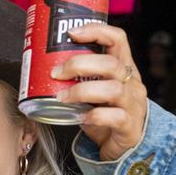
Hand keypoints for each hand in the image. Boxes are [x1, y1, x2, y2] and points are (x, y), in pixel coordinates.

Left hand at [52, 23, 148, 161]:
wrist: (126, 144)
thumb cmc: (106, 112)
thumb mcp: (95, 89)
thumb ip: (78, 77)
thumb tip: (42, 66)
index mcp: (123, 68)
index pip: (117, 39)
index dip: (96, 30)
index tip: (71, 32)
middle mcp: (131, 83)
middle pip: (111, 64)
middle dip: (79, 64)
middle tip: (56, 73)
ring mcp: (133, 104)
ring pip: (113, 89)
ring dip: (81, 91)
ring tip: (62, 97)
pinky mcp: (129, 126)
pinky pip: (114, 117)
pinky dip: (94, 116)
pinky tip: (81, 117)